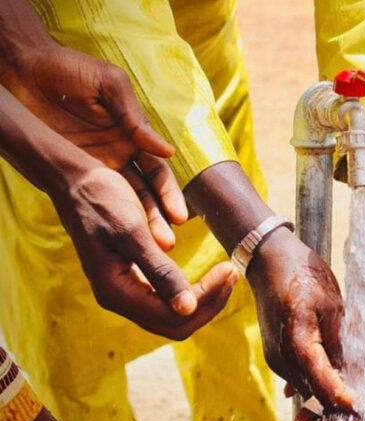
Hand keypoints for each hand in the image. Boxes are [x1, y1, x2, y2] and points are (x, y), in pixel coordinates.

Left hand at [1, 43, 183, 248]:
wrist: (24, 68)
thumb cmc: (71, 68)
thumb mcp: (110, 85)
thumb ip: (135, 118)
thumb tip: (166, 151)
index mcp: (132, 135)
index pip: (157, 172)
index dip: (169, 194)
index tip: (179, 216)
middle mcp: (118, 155)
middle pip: (144, 194)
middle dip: (157, 218)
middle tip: (166, 243)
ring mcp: (94, 166)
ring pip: (121, 201)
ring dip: (136, 224)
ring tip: (147, 247)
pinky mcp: (70, 169)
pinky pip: (91, 195)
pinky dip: (104, 215)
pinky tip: (115, 235)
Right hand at [53, 163, 237, 339]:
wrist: (74, 179)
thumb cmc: (100, 200)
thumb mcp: (133, 232)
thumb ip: (159, 272)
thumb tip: (187, 309)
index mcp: (117, 292)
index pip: (174, 316)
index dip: (207, 299)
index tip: (230, 270)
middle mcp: (121, 297)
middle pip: (177, 321)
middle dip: (210, 300)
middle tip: (233, 273)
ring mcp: (126, 289)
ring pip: (175, 311)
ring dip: (205, 295)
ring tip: (228, 272)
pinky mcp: (132, 276)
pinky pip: (168, 294)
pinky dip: (192, 285)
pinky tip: (209, 272)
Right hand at [246, 228, 352, 410]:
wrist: (268, 259)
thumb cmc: (301, 274)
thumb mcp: (331, 304)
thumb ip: (342, 342)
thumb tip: (362, 372)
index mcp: (296, 344)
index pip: (324, 387)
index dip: (349, 402)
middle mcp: (281, 360)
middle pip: (315, 394)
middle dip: (343, 403)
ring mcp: (277, 359)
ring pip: (309, 388)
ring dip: (332, 393)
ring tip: (363, 393)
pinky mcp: (278, 355)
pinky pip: (302, 376)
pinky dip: (321, 381)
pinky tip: (342, 377)